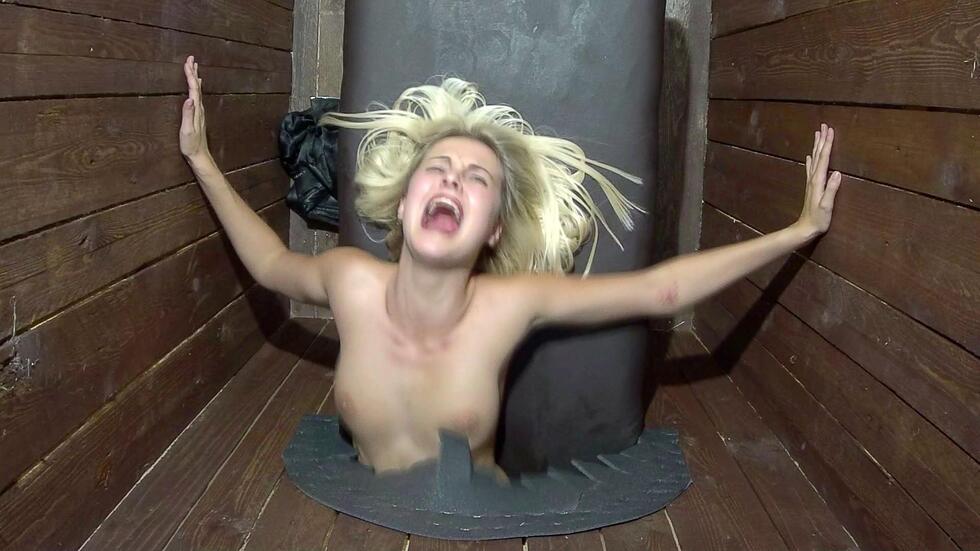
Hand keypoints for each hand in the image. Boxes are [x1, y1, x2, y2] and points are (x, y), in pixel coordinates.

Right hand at [179, 55, 211, 164]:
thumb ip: (188, 115)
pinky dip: (196, 89)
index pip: (193, 89)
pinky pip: (197, 97)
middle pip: (196, 87)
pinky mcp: (198, 116)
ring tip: (194, 68)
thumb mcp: (187, 130)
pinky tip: (196, 89)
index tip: (188, 62)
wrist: (200, 156)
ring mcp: (199, 112)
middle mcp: (199, 109)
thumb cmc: (191, 145)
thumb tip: (189, 98)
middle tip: (191, 59)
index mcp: (196, 110)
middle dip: (193, 72)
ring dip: (195, 79)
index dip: (190, 75)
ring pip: (197, 91)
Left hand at [796, 123, 840, 238]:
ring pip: (814, 159)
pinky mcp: (811, 187)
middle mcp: (813, 179)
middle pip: (818, 155)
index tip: (830, 130)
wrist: (804, 228)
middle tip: (824, 126)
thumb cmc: (818, 219)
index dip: (827, 144)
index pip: (824, 158)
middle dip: (821, 140)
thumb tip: (837, 173)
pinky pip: (811, 168)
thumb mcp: (827, 206)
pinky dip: (811, 160)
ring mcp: (811, 182)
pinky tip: (809, 156)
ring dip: (816, 146)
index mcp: (818, 181)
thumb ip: (831, 190)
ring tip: (817, 134)